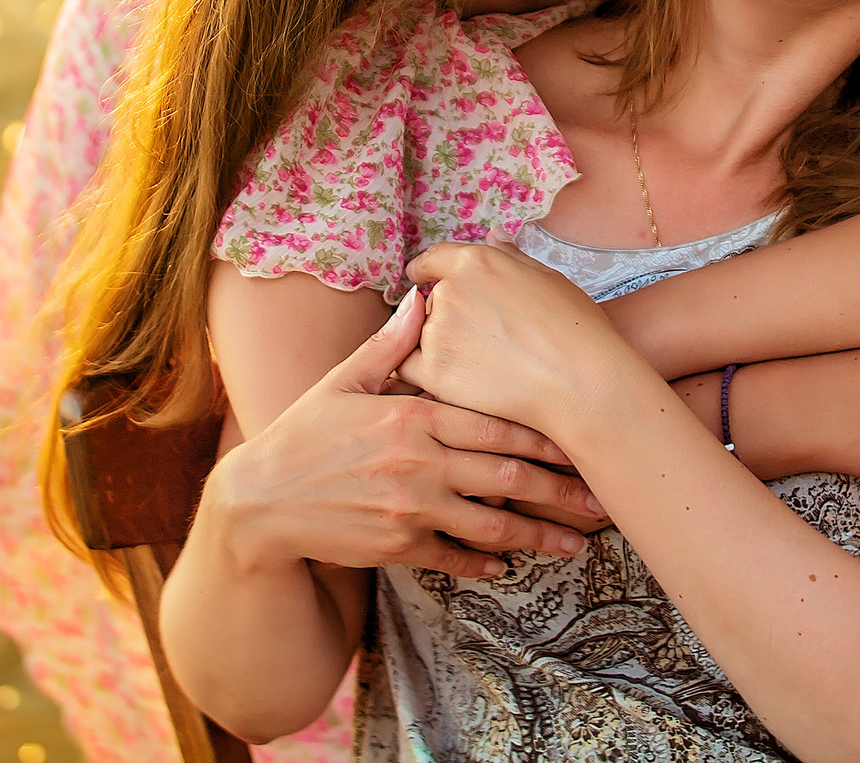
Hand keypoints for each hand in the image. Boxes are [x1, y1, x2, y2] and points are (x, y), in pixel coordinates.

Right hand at [207, 285, 606, 578]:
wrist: (260, 501)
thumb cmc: (303, 433)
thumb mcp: (343, 380)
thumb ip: (390, 344)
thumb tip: (420, 296)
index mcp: (412, 417)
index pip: (493, 426)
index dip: (542, 437)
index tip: (580, 441)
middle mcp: (418, 465)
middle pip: (506, 479)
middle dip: (559, 490)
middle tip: (600, 498)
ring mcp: (410, 511)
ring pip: (490, 527)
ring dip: (538, 535)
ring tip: (576, 542)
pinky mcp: (397, 548)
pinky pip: (454, 558)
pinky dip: (485, 563)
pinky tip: (510, 564)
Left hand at [398, 243, 648, 441]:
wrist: (580, 382)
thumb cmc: (575, 329)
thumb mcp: (547, 277)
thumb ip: (510, 257)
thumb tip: (492, 236)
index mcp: (475, 262)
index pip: (432, 260)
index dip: (425, 270)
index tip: (420, 278)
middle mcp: (449, 291)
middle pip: (431, 303)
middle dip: (447, 318)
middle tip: (485, 341)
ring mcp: (438, 332)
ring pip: (421, 337)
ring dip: (440, 347)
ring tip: (484, 366)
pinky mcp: (433, 372)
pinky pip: (412, 370)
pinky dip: (429, 375)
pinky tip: (464, 383)